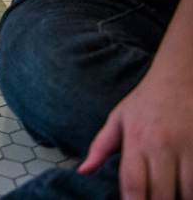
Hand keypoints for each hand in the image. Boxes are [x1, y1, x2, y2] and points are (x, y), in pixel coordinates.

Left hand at [78, 71, 192, 197]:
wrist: (179, 77)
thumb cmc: (146, 101)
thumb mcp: (118, 118)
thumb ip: (101, 147)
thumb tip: (83, 171)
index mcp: (136, 140)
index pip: (133, 183)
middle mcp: (162, 146)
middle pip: (161, 194)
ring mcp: (188, 148)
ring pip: (187, 192)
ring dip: (179, 198)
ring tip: (170, 195)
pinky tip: (185, 188)